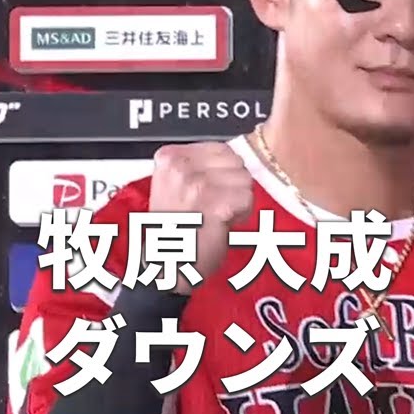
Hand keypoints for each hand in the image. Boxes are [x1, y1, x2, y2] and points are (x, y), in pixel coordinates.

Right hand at [148, 143, 254, 294]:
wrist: (166, 265)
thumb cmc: (175, 229)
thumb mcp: (177, 184)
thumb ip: (200, 165)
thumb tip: (234, 154)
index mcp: (169, 157)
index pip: (220, 148)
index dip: (225, 172)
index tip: (209, 191)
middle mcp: (180, 166)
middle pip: (236, 162)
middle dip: (233, 185)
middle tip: (213, 206)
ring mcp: (196, 184)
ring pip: (245, 179)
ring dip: (238, 200)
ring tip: (216, 215)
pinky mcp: (214, 203)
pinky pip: (247, 199)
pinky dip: (241, 214)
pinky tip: (222, 224)